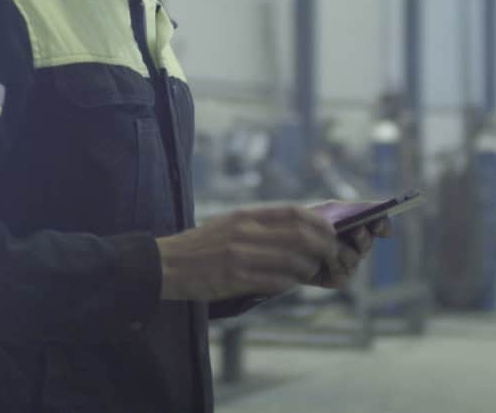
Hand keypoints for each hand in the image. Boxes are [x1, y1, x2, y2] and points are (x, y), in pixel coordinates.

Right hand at [156, 204, 338, 301]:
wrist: (166, 264)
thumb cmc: (200, 246)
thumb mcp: (228, 223)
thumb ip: (258, 224)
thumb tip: (296, 230)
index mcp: (244, 215)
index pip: (293, 212)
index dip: (319, 222)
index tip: (329, 231)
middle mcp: (245, 232)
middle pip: (300, 236)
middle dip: (323, 247)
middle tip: (328, 255)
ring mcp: (240, 256)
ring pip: (293, 261)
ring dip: (307, 269)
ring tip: (307, 272)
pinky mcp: (234, 279)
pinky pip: (275, 282)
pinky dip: (288, 283)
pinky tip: (286, 283)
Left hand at [305, 205, 391, 289]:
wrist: (288, 243)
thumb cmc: (308, 223)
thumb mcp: (328, 210)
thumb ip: (349, 209)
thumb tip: (369, 210)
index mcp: (360, 228)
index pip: (380, 227)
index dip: (383, 225)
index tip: (379, 220)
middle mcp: (358, 248)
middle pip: (368, 244)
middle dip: (363, 236)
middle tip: (356, 229)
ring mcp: (349, 265)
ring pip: (354, 258)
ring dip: (342, 249)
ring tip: (330, 243)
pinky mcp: (338, 280)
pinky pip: (342, 274)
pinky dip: (332, 265)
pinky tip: (322, 259)